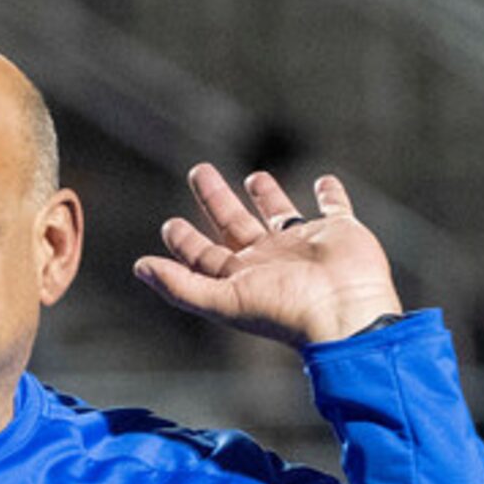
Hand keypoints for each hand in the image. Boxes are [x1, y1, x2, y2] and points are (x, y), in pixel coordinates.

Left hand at [134, 165, 404, 348]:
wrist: (344, 312)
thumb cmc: (284, 310)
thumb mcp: (223, 299)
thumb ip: (180, 285)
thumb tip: (139, 267)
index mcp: (241, 277)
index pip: (205, 256)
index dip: (185, 241)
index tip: (170, 224)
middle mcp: (270, 261)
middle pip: (234, 225)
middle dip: (215, 200)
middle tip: (199, 171)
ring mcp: (304, 246)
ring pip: (279, 213)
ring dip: (267, 195)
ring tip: (254, 175)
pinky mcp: (340, 232)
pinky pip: (335, 208)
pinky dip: (331, 195)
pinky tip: (324, 180)